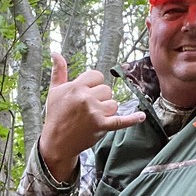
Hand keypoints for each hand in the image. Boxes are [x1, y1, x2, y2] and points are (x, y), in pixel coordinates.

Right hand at [39, 52, 146, 182]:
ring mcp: (95, 112)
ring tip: (93, 117)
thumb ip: (59, 71)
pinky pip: (121, 120)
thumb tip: (55, 53)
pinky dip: (132, 119)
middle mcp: (86, 98)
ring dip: (106, 110)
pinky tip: (141, 116)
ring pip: (113, 104)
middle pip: (107, 90)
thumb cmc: (56, 115)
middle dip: (100, 98)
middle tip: (88, 109)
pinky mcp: (101, 126)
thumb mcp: (54, 91)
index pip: (97, 76)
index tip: (87, 93)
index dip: (94, 84)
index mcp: (76, 87)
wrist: (56, 142)